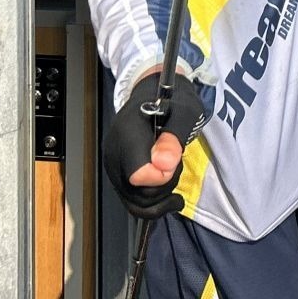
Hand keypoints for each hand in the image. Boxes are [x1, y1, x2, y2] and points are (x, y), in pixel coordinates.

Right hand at [103, 70, 205, 220]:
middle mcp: (114, 156)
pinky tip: (169, 195)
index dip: (163, 177)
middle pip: (138, 194)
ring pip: (135, 203)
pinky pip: (132, 201)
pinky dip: (152, 203)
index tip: (174, 160)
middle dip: (166, 186)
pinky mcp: (117, 176)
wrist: (153, 95)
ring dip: (161, 198)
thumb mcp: (183, 112)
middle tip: (177, 164)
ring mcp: (113, 168)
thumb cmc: (172, 102)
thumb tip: (164, 166)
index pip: (139, 176)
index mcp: (128, 136)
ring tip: (173, 176)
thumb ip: (174, 137)